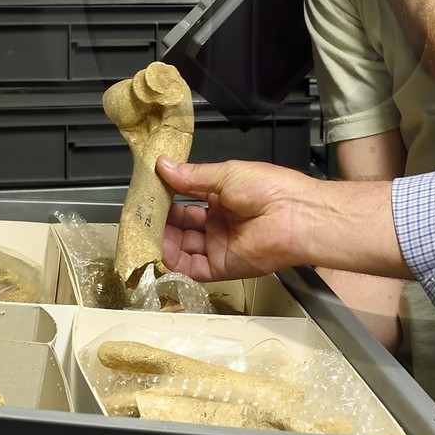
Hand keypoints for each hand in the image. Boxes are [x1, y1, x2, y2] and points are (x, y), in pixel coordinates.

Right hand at [157, 158, 310, 281]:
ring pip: (182, 247)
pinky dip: (173, 263)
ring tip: (143, 232)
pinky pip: (191, 268)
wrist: (295, 216)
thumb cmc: (270, 189)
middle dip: (160, 221)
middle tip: (139, 215)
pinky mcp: (221, 267)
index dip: (166, 197)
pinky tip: (158, 252)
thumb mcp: (226, 174)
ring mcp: (220, 245)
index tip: (146, 193)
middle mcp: (220, 222)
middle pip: (181, 225)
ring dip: (162, 241)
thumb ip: (192, 176)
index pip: (186, 198)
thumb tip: (164, 165)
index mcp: (224, 197)